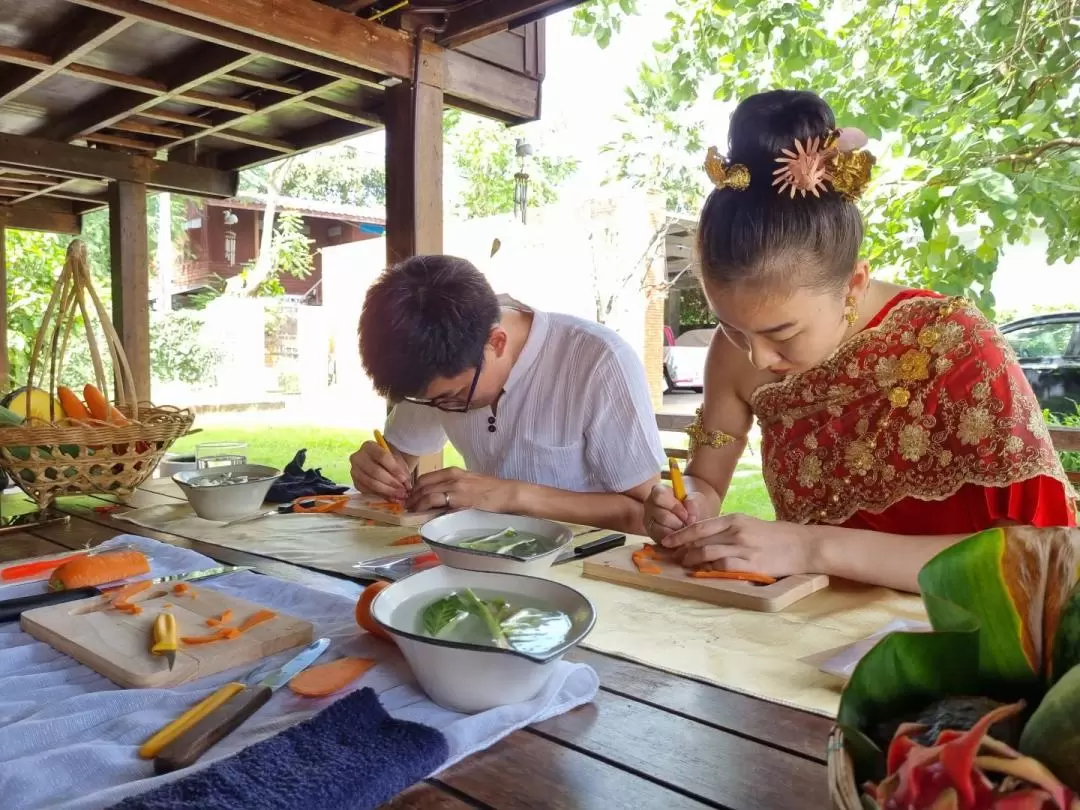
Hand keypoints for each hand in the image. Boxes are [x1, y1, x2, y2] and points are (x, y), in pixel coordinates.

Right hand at [349, 441, 410, 500]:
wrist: (378, 462)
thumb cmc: (389, 459)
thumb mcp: (396, 459)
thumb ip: (401, 469)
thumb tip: (406, 484)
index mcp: (369, 446)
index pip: (382, 457)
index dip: (394, 469)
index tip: (404, 478)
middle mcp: (358, 457)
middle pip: (375, 471)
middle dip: (391, 482)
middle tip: (403, 490)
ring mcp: (354, 471)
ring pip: (371, 483)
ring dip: (387, 491)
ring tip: (400, 495)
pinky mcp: (355, 483)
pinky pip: (368, 491)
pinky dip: (381, 495)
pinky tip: (392, 498)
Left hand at [407, 467, 517, 512]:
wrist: (508, 494)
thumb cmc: (493, 491)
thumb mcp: (471, 484)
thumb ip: (456, 488)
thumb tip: (443, 499)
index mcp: (455, 471)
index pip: (426, 477)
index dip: (415, 488)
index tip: (411, 498)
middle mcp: (452, 476)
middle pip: (422, 484)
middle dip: (411, 496)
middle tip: (407, 507)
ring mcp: (454, 486)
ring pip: (425, 492)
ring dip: (415, 503)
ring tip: (411, 512)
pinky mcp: (458, 498)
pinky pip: (434, 501)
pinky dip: (423, 507)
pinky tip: (420, 514)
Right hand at [642, 484, 707, 541]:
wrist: (692, 523)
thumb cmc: (691, 508)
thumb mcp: (696, 501)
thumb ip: (693, 502)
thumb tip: (689, 509)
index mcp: (659, 492)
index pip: (659, 495)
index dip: (674, 506)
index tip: (685, 514)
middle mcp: (649, 505)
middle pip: (662, 516)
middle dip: (678, 522)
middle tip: (687, 524)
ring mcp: (648, 521)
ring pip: (662, 530)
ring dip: (677, 532)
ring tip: (684, 530)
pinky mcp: (651, 535)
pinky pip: (662, 540)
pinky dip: (674, 540)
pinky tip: (679, 536)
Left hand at [660, 514, 817, 577]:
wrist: (803, 545)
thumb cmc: (775, 536)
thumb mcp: (749, 525)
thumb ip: (728, 531)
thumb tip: (704, 539)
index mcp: (735, 519)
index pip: (700, 526)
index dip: (680, 535)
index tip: (667, 541)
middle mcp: (736, 532)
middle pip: (700, 540)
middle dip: (682, 549)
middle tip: (671, 556)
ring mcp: (743, 548)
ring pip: (707, 553)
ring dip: (692, 560)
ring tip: (685, 564)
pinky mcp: (751, 565)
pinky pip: (722, 567)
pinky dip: (710, 569)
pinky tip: (705, 572)